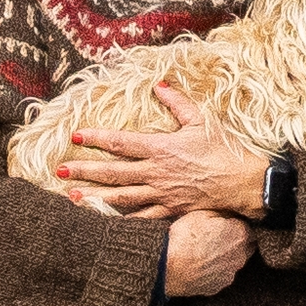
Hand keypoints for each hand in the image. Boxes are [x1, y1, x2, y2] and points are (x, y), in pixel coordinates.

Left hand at [59, 85, 267, 218]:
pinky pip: (141, 218)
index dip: (96, 138)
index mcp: (162, 147)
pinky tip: (105, 222)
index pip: (121, 142)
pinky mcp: (170, 210)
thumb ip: (177, 102)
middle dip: (84, 170)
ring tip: (71, 197)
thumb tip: (159, 84)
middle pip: (113, 171)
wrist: (245, 183)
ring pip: (121, 197)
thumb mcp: (202, 120)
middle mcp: (157, 172)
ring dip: (94, 196)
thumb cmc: (225, 149)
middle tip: (60, 170)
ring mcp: (162, 194)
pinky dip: (122, 220)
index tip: (75, 136)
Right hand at [162, 211, 249, 297]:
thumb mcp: (201, 214)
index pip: (248, 228)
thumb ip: (221, 213)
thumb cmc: (184, 238)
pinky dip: (214, 271)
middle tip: (218, 237)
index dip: (237, 225)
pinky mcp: (218, 287)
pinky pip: (220, 276)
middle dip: (236, 242)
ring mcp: (230, 273)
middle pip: (245, 246)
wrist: (168, 268)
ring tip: (205, 252)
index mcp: (240, 234)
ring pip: (233, 262)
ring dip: (225, 257)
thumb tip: (228, 212)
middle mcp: (241, 256)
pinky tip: (200, 265)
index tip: (227, 224)